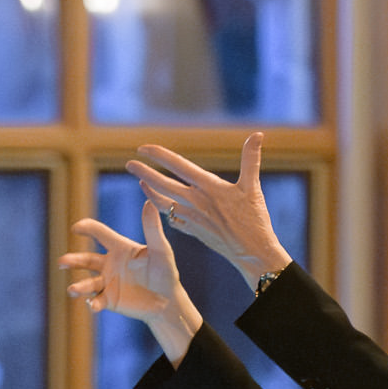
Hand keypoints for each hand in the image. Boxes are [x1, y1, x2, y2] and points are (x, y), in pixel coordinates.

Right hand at [61, 198, 199, 362]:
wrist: (168, 301)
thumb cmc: (166, 272)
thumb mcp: (161, 250)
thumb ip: (152, 228)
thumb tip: (149, 202)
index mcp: (119, 248)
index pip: (99, 233)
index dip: (87, 228)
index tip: (76, 227)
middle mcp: (109, 264)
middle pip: (86, 259)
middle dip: (73, 260)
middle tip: (62, 262)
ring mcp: (107, 283)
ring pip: (87, 283)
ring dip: (79, 286)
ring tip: (72, 289)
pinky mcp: (109, 300)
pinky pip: (96, 301)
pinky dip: (93, 304)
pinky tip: (92, 306)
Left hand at [126, 133, 293, 286]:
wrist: (252, 253)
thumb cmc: (255, 220)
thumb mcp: (253, 187)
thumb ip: (251, 159)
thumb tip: (258, 134)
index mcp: (209, 187)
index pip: (178, 165)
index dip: (159, 155)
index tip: (143, 148)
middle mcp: (196, 202)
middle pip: (163, 185)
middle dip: (144, 173)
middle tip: (129, 163)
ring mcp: (192, 218)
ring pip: (163, 203)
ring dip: (150, 191)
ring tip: (140, 182)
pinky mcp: (193, 231)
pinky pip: (172, 219)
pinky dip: (162, 209)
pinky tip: (158, 204)